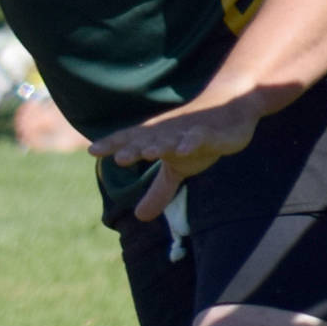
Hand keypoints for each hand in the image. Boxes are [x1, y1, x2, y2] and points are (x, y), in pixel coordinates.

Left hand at [89, 93, 263, 219]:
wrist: (233, 108)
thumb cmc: (196, 138)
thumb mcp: (177, 169)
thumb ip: (158, 192)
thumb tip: (139, 217)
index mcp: (155, 140)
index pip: (130, 141)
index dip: (112, 144)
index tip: (93, 151)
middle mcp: (167, 134)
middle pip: (147, 141)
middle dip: (133, 149)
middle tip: (119, 158)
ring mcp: (188, 133)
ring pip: (172, 139)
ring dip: (160, 145)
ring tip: (147, 153)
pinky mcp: (211, 134)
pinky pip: (201, 137)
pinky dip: (192, 142)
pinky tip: (183, 149)